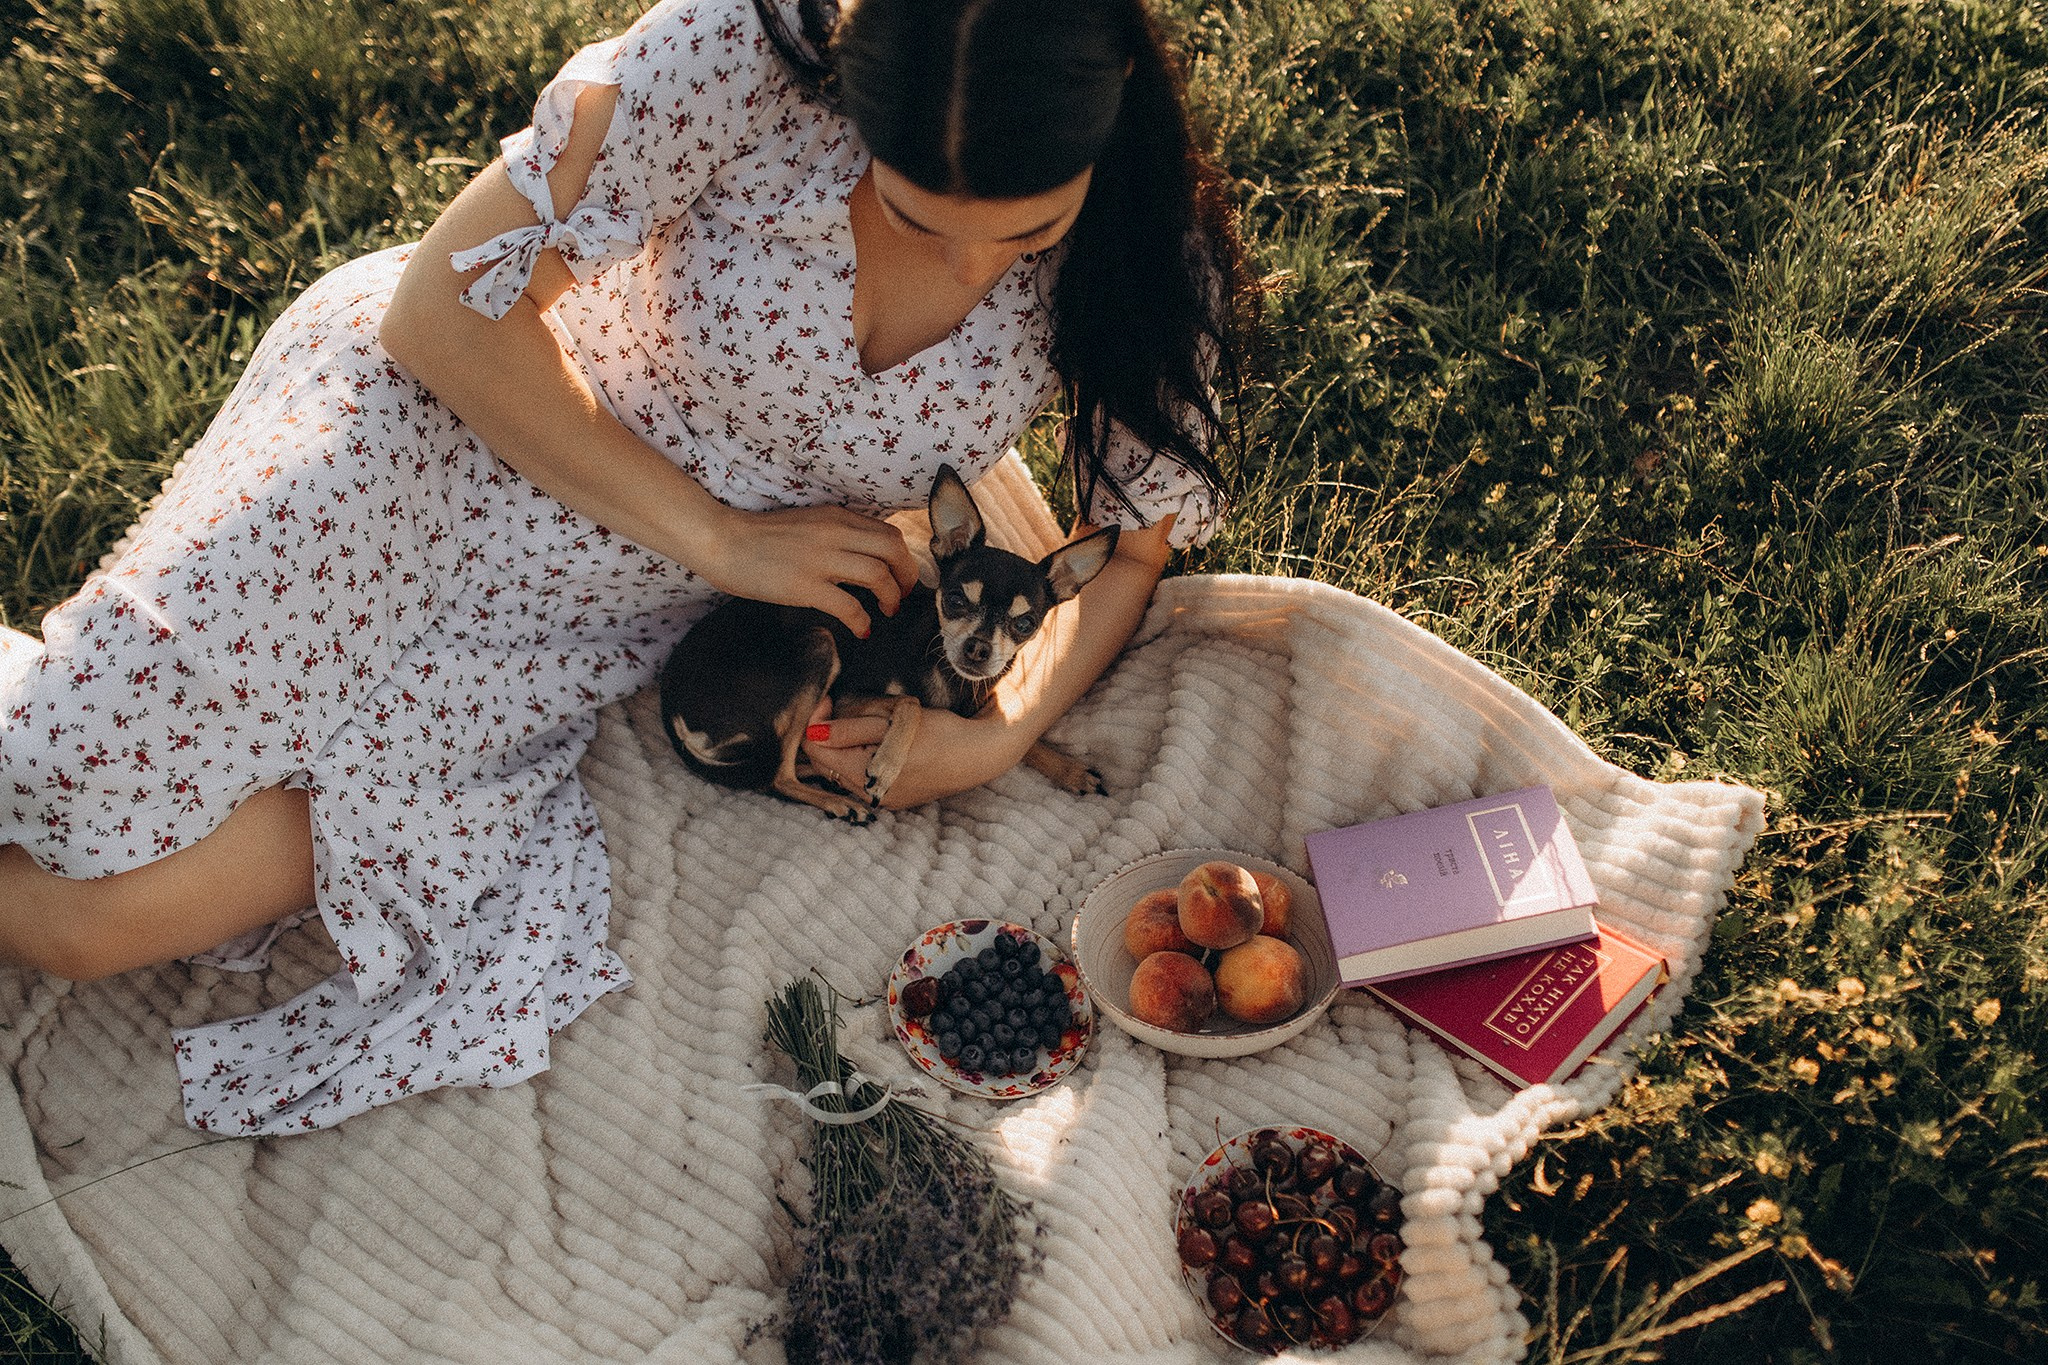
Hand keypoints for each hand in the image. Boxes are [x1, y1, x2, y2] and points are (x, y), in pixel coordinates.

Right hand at [697, 503, 919, 635]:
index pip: (888, 533)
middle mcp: (834, 533)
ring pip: (878, 575)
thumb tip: (864, 557)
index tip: (902, 577)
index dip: (904, 558)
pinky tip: (862, 630)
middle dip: (907, 576)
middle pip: (893, 550)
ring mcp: (820, 559)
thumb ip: (836, 535)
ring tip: (887, 612)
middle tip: (903, 596)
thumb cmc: (760, 537)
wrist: (721, 541)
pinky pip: (849, 605)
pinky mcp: (804, 585)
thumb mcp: (808, 524)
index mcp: (836, 518)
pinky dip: (862, 621)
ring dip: (891, 597)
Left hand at [799, 698, 1022, 808]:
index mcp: (865, 774)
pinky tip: (878, 746)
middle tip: (845, 709)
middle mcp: (868, 795)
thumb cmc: (938, 732)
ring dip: (843, 748)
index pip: (816, 749)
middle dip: (827, 735)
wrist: (977, 754)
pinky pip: (861, 780)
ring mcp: (880, 801)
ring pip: (841, 772)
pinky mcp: (892, 801)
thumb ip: (849, 728)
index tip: (830, 701)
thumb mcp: (892, 722)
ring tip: (866, 727)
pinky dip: (859, 760)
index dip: (816, 721)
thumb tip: (813, 731)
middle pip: (825, 763)